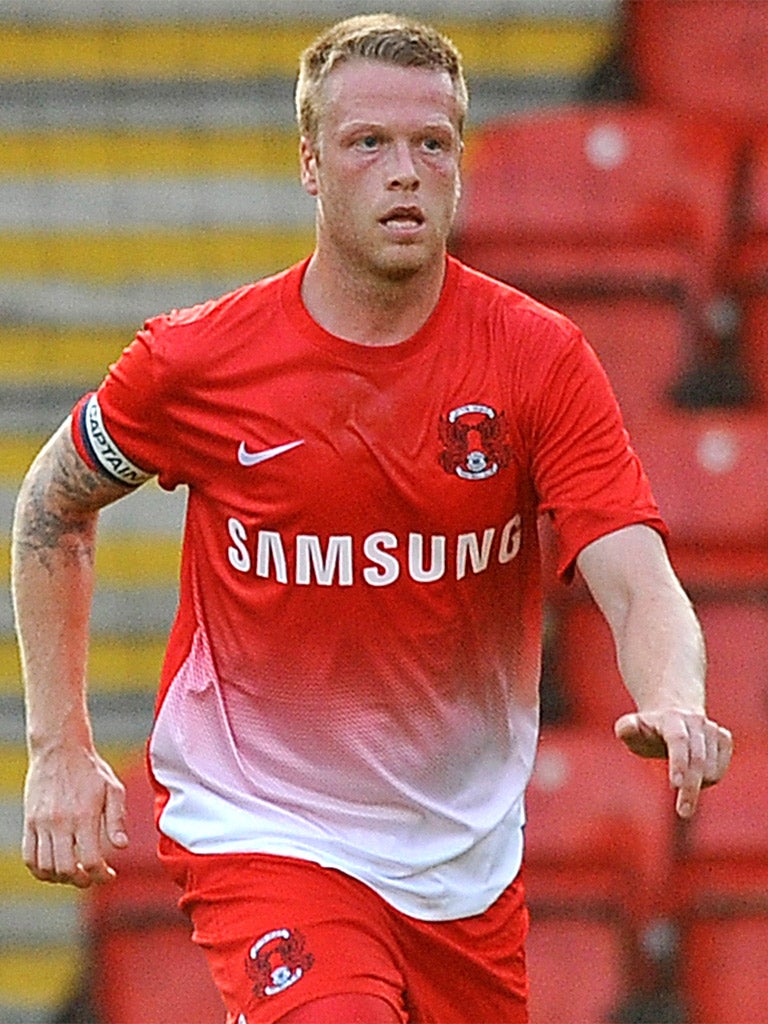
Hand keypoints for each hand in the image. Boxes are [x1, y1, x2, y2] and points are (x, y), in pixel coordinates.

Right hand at [23, 745, 127, 887]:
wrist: (59, 748)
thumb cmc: (89, 768)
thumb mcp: (113, 788)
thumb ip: (117, 819)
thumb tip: (121, 846)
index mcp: (84, 816)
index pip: (91, 860)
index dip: (101, 875)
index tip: (109, 874)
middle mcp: (60, 823)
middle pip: (66, 869)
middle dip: (82, 880)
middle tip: (92, 877)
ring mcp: (41, 824)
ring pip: (46, 868)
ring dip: (61, 878)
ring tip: (75, 873)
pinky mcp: (29, 822)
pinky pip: (29, 857)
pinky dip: (40, 870)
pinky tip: (54, 868)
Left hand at [614, 709, 732, 818]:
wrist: (671, 713)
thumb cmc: (646, 729)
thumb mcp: (630, 728)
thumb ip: (626, 729)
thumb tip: (626, 729)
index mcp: (671, 718)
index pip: (678, 740)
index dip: (679, 762)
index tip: (674, 786)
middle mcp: (694, 721)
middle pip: (697, 758)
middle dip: (691, 788)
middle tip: (683, 812)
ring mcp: (712, 729)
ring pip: (712, 767)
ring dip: (698, 785)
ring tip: (680, 783)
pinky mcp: (724, 739)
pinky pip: (721, 769)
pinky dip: (710, 780)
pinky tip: (695, 778)